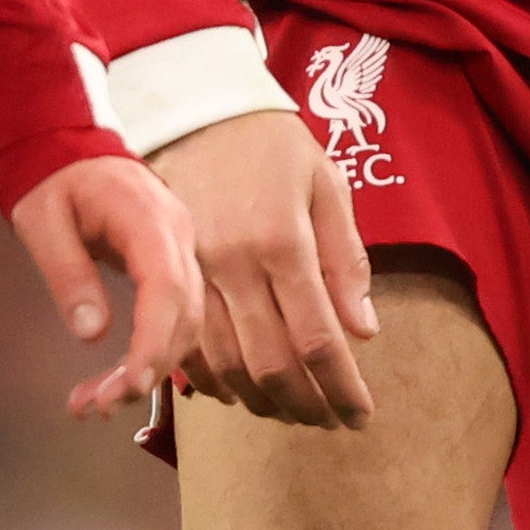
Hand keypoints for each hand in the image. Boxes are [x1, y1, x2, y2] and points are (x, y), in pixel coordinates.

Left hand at [10, 153, 200, 421]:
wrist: (67, 147)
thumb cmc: (53, 179)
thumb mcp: (42, 220)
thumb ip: (67, 273)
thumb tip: (91, 333)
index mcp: (149, 218)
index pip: (168, 288)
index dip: (154, 342)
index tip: (130, 382)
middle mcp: (177, 237)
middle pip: (184, 314)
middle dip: (148, 368)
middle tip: (99, 405)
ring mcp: (180, 251)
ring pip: (184, 324)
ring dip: (146, 369)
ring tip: (94, 404)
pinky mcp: (171, 267)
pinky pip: (172, 318)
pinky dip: (147, 355)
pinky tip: (113, 382)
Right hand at [158, 107, 380, 428]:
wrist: (196, 108)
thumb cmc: (273, 145)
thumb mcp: (326, 184)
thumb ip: (347, 260)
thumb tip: (363, 332)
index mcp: (283, 241)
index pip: (318, 339)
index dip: (342, 389)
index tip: (361, 417)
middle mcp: (235, 264)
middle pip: (272, 364)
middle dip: (307, 406)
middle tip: (330, 421)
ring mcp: (194, 272)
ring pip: (227, 365)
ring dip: (262, 402)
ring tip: (292, 412)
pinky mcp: (167, 274)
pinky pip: (187, 346)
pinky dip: (214, 381)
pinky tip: (240, 391)